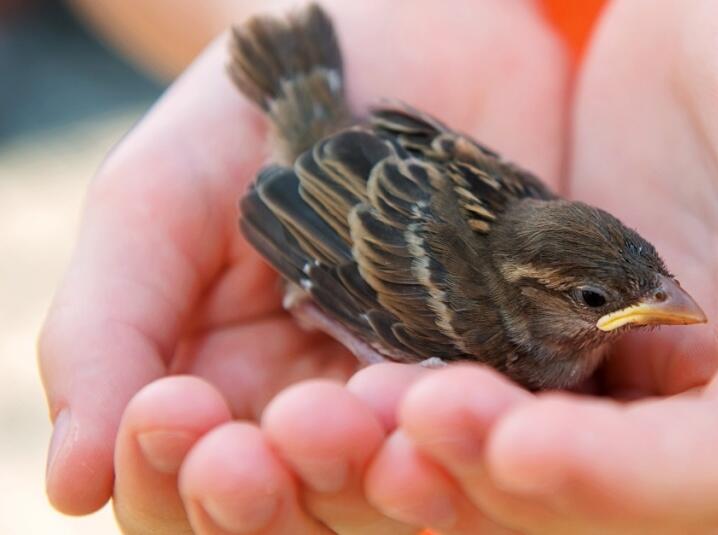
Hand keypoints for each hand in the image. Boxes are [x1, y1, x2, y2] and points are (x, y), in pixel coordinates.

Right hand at [38, 1, 567, 531]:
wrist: (409, 37)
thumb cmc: (261, 116)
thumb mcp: (160, 200)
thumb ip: (108, 326)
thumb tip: (68, 483)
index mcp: (228, 401)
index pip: (187, 495)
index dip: (174, 482)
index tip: (175, 416)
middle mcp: (330, 421)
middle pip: (306, 512)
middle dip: (294, 487)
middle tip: (302, 426)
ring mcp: (426, 401)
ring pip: (407, 489)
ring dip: (392, 478)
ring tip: (382, 423)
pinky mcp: (518, 370)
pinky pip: (507, 428)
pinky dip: (490, 432)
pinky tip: (471, 404)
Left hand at [375, 0, 717, 531]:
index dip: (624, 476)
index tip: (520, 446)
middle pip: (617, 483)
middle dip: (508, 468)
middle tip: (404, 422)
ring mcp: (644, 360)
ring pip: (547, 443)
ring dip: (454, 445)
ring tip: (360, 411)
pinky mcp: (574, 318)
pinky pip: (505, 374)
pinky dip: (439, 385)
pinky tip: (366, 370)